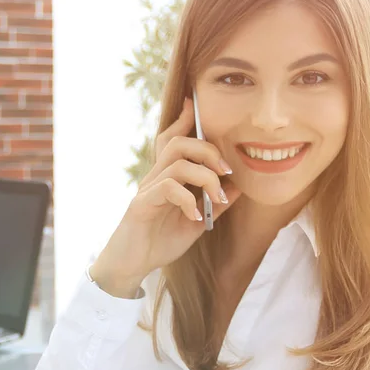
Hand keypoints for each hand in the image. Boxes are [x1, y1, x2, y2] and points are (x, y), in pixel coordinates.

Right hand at [90, 98, 241, 296]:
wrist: (132, 266)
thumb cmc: (160, 242)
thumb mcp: (196, 223)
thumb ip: (214, 205)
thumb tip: (237, 188)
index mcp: (167, 178)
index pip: (173, 140)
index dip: (183, 120)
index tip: (194, 103)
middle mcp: (155, 178)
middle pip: (178, 143)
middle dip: (208, 149)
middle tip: (227, 170)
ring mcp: (147, 190)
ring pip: (177, 162)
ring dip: (205, 176)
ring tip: (217, 197)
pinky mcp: (142, 205)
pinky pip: (168, 188)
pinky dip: (188, 200)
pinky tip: (196, 218)